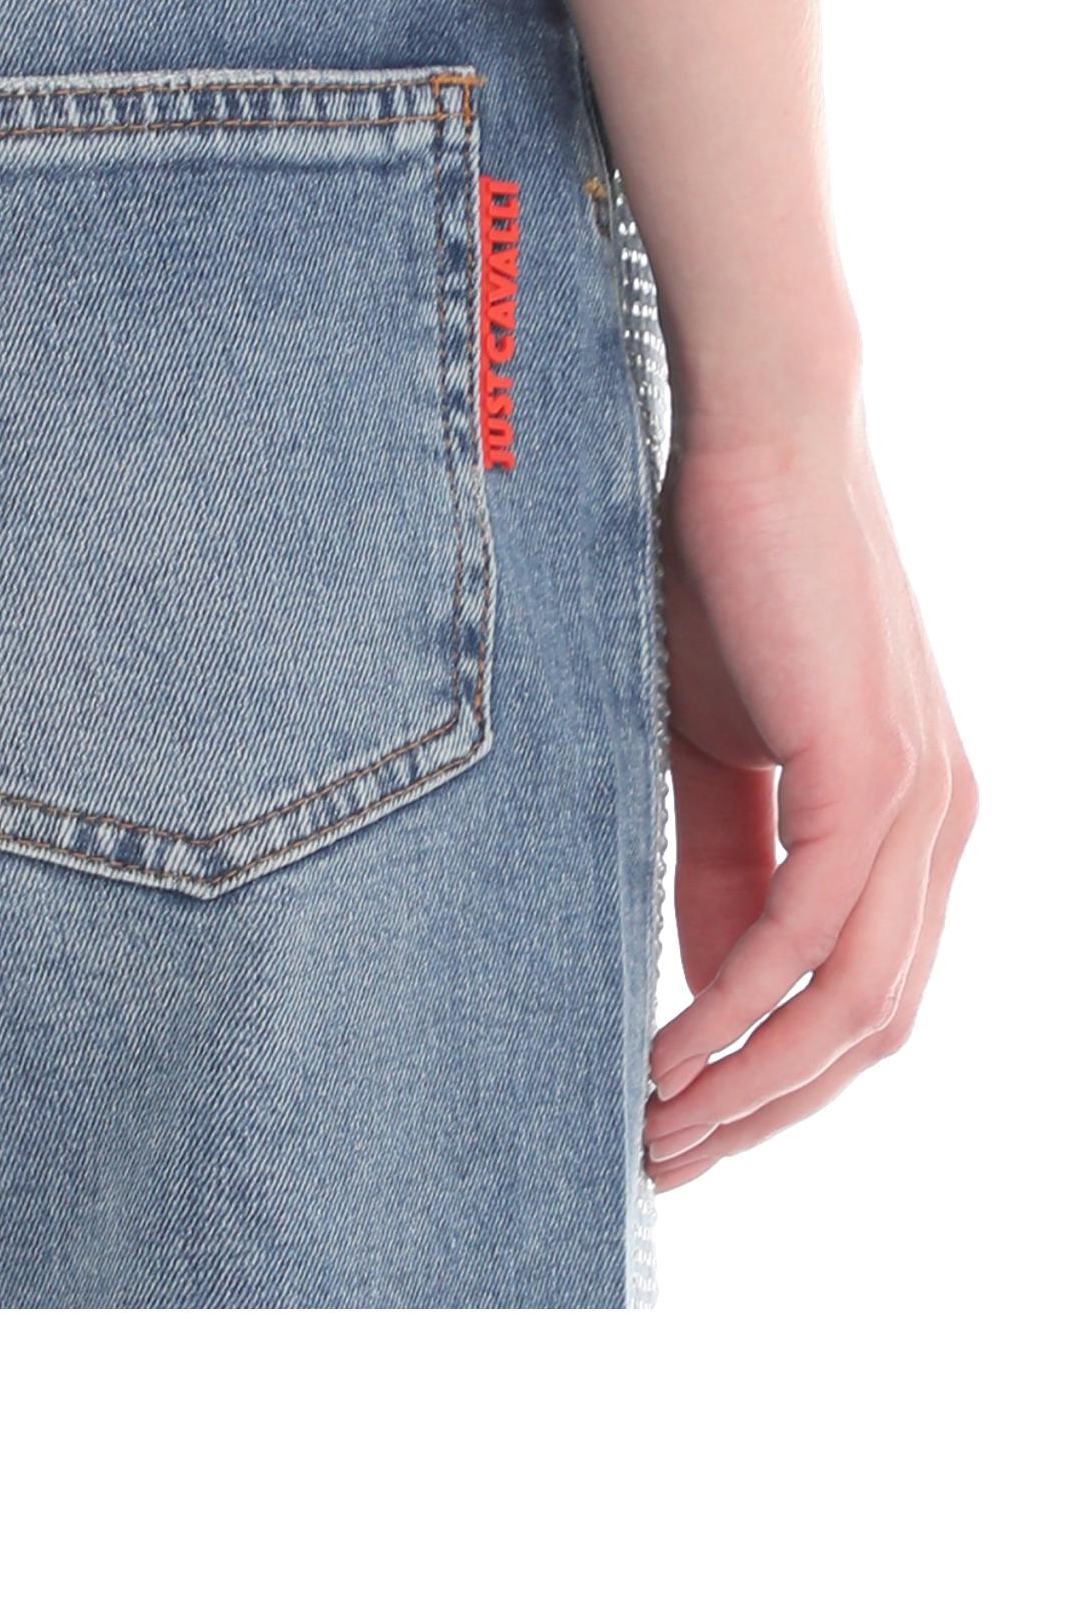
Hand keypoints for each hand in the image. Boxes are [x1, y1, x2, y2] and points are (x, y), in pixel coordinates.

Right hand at [644, 405, 975, 1187]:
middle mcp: (941, 828)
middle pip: (872, 1027)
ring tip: (659, 1132)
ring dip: (753, 1085)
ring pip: (854, 1003)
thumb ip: (727, 866)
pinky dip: (741, 1009)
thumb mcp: (714, 753)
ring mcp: (920, 803)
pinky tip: (673, 1050)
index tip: (684, 1128)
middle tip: (664, 1162)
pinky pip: (813, 933)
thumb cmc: (727, 580)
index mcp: (914, 824)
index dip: (777, 1078)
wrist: (751, 437)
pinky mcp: (874, 771)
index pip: (864, 997)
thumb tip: (713, 990)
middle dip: (768, 1111)